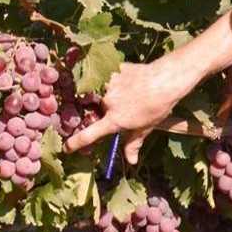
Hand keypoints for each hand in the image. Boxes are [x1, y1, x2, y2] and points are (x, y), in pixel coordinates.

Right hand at [63, 59, 186, 162]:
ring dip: (112, 92)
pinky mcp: (113, 70)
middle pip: (96, 109)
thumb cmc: (158, 106)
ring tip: (131, 91)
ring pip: (101, 91)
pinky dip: (118, 79)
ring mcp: (109, 84)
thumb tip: (131, 161)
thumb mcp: (146, 127)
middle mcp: (107, 102)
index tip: (66, 148)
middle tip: (125, 105)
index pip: (89, 135)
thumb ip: (134, 143)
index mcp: (114, 119)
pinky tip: (131, 79)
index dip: (75, 142)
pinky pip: (108, 76)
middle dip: (104, 110)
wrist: (166, 79)